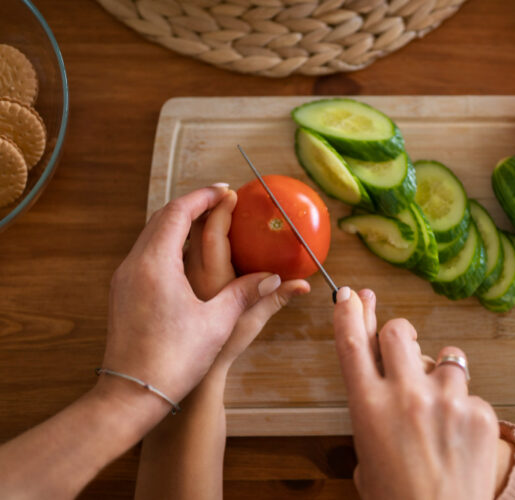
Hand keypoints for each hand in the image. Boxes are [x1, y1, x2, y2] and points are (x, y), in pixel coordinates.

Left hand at [101, 185, 302, 410]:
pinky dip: (167, 243)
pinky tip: (187, 257)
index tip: (225, 190)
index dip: (203, 197)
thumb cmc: (173, 359)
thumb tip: (275, 278)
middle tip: (219, 202)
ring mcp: (124, 279)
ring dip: (178, 224)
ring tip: (207, 224)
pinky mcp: (122, 294)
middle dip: (191, 206)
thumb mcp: (218, 324)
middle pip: (161, 218)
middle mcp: (134, 265)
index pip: (178, 213)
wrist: (131, 394)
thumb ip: (246, 293)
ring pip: (150, 235)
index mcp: (156, 265)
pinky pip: (145, 254)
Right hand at [333, 287, 500, 499]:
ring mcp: (447, 401)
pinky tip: (459, 435)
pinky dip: (464, 407)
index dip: (348, 313)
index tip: (349, 295)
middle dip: (398, 332)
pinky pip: (470, 392)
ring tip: (440, 406)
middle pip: (399, 331)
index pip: (353, 344)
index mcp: (368, 408)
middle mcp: (406, 396)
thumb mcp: (367, 456)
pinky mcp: (480, 412)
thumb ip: (373, 414)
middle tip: (403, 343)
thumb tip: (383, 390)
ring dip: (439, 372)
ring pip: (444, 356)